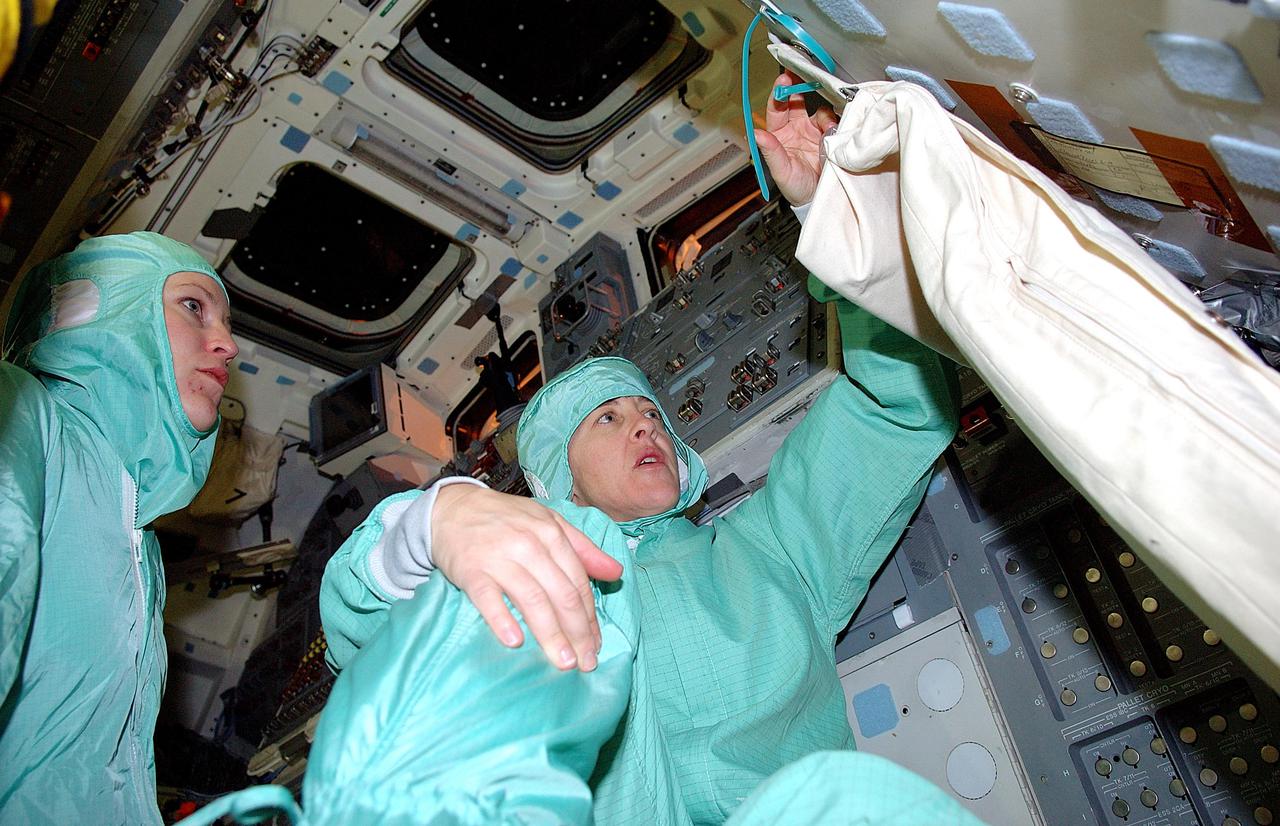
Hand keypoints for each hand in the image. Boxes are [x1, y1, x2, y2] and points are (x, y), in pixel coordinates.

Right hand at [431, 485, 622, 670]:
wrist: (452, 508)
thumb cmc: (505, 520)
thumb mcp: (548, 523)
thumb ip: (583, 549)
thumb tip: (616, 573)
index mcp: (552, 534)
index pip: (578, 582)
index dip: (590, 617)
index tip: (597, 645)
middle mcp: (529, 546)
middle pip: (561, 595)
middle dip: (577, 633)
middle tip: (586, 663)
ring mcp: (499, 558)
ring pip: (532, 600)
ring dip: (551, 635)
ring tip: (564, 663)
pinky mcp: (470, 570)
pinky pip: (488, 598)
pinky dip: (502, 620)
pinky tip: (515, 642)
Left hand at [754, 70, 838, 205]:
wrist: (819, 198)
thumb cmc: (796, 188)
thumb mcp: (781, 171)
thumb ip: (770, 152)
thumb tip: (755, 133)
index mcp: (779, 135)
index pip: (776, 108)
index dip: (779, 92)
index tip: (783, 80)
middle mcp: (795, 128)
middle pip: (796, 100)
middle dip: (799, 86)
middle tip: (804, 75)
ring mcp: (813, 130)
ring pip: (818, 109)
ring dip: (823, 112)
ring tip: (827, 126)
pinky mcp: (829, 134)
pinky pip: (833, 120)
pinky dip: (834, 121)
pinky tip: (834, 130)